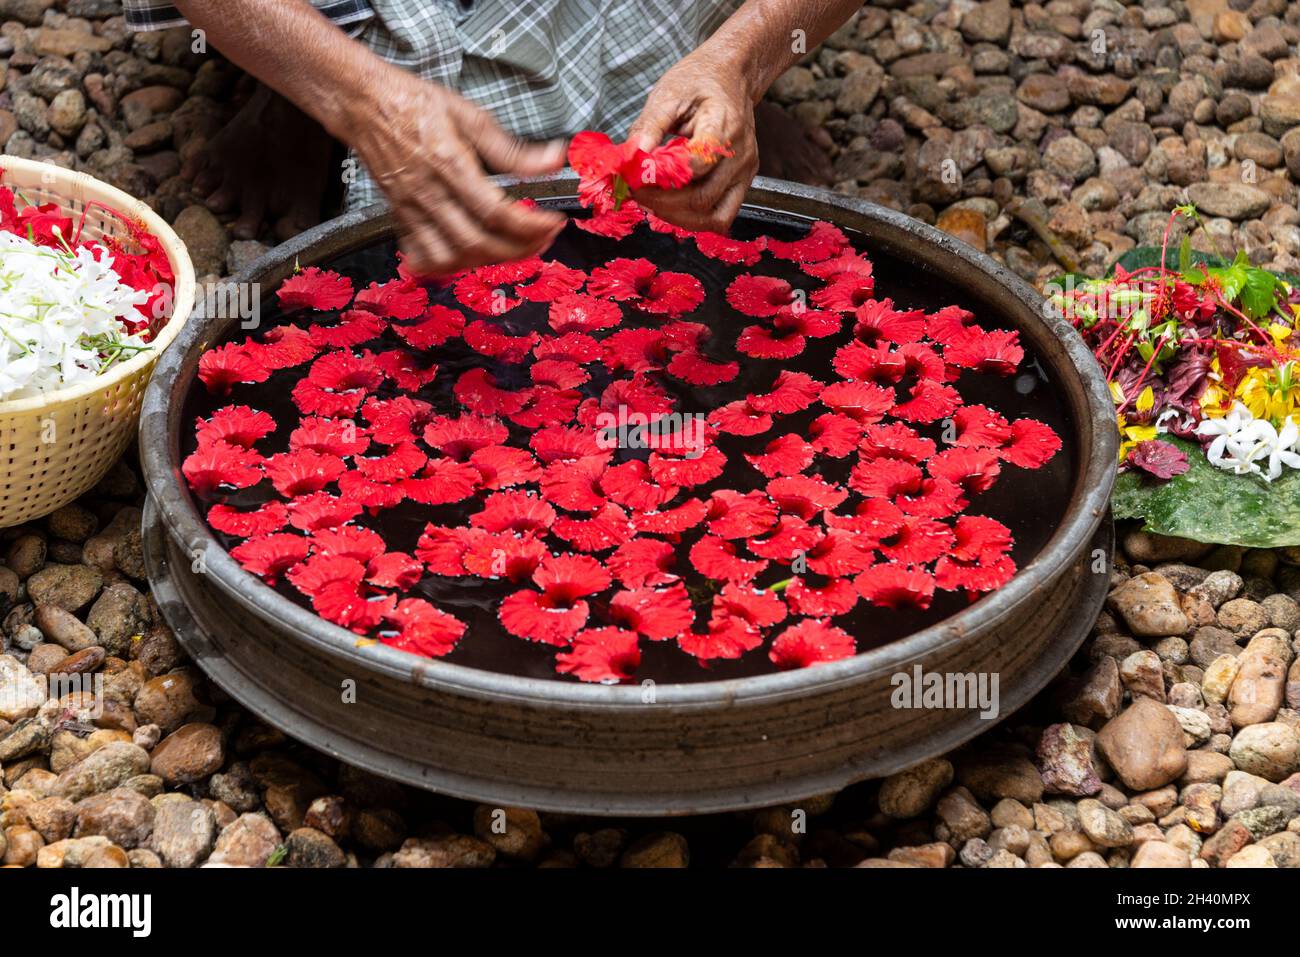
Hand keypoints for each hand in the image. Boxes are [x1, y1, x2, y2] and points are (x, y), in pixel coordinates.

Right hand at [348, 65, 567, 274]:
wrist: (364, 103)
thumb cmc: (414, 104)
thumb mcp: (470, 116)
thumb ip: (513, 149)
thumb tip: (553, 160)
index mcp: (448, 164)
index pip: (495, 211)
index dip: (530, 225)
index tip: (552, 222)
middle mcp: (428, 193)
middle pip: (477, 242)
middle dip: (519, 249)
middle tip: (543, 238)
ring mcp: (411, 209)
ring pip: (451, 257)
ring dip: (488, 261)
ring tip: (514, 247)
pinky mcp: (401, 217)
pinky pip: (424, 257)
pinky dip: (449, 266)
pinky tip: (470, 256)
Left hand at [627, 51, 758, 233]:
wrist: (731, 76)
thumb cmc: (698, 81)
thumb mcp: (668, 93)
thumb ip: (649, 127)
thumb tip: (631, 158)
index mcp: (724, 126)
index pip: (697, 165)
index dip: (663, 177)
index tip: (636, 175)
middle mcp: (740, 155)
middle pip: (702, 199)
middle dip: (662, 202)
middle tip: (635, 191)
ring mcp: (744, 172)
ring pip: (712, 217)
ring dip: (676, 216)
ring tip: (650, 201)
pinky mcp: (741, 183)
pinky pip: (719, 216)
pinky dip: (692, 218)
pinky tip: (670, 206)